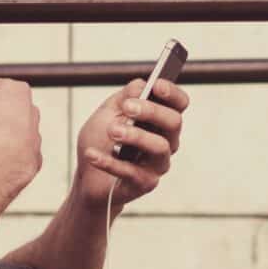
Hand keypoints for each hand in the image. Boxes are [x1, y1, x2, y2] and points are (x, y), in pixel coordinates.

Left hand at [73, 75, 187, 209]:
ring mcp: (158, 164)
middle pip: (174, 122)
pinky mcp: (145, 183)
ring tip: (112, 131)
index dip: (172, 93)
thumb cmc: (101, 141)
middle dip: (152, 111)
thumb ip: (124, 97)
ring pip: (160, 147)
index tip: (156, 85)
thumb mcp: (108, 112)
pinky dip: (109, 162)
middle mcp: (166, 141)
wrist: (87, 177)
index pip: (179, 104)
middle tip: (128, 107)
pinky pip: (132, 171)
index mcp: (160, 121)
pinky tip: (92, 154)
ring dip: (135, 136)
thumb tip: (141, 85)